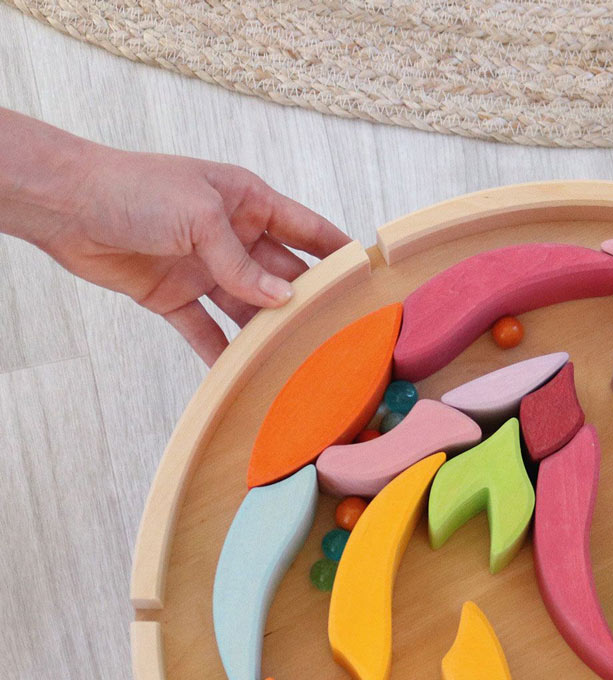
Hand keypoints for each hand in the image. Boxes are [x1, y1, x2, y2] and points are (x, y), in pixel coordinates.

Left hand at [46, 145, 350, 364]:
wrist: (64, 205)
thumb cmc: (133, 188)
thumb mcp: (200, 218)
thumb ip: (243, 264)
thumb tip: (282, 302)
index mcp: (245, 201)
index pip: (305, 229)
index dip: (337, 252)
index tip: (368, 277)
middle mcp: (231, 235)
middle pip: (282, 276)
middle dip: (308, 304)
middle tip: (339, 335)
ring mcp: (205, 268)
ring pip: (250, 309)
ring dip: (269, 334)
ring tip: (298, 363)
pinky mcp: (175, 296)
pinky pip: (209, 331)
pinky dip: (223, 355)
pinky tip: (244, 377)